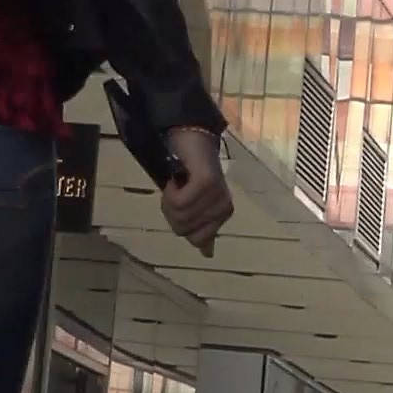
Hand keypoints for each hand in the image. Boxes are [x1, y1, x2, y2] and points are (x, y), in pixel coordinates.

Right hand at [160, 126, 231, 254]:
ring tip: (176, 183)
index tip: (180, 204)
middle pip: (182, 229)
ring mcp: (217, 196)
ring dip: (168, 200)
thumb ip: (201, 228)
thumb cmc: (188, 171)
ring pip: (179, 216)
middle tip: (175, 191)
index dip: (179, 223)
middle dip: (170, 211)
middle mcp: (224, 209)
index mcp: (223, 215)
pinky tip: (177, 178)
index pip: (195, 240)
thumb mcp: (194, 204)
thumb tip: (208, 254)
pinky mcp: (207, 183)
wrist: (191, 138)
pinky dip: (170, 191)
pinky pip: (179, 202)